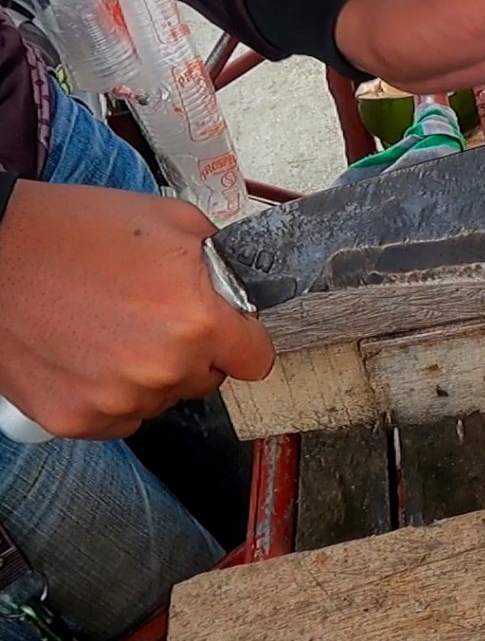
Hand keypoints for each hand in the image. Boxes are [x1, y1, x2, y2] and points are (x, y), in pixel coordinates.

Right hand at [0, 181, 273, 438]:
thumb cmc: (71, 230)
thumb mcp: (167, 221)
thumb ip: (216, 260)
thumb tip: (236, 284)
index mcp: (197, 323)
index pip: (257, 359)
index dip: (244, 340)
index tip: (229, 331)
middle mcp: (164, 371)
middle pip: (208, 380)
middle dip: (194, 353)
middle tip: (153, 318)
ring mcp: (119, 401)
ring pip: (162, 400)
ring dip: (149, 375)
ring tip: (109, 330)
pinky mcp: (76, 420)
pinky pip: (120, 418)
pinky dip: (110, 395)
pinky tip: (86, 355)